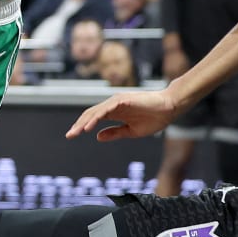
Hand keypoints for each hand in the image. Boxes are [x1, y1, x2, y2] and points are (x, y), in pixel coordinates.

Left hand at [66, 86, 181, 141]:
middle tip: (69, 136)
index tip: (72, 136)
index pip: (93, 118)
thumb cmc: (153, 118)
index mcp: (114, 112)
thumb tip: (97, 136)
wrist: (169, 109)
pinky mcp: (123, 100)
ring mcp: (117, 101)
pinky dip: (96, 118)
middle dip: (78, 125)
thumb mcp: (131, 131)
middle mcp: (113, 105)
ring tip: (76, 132)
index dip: (81, 126)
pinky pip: (106, 109)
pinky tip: (88, 127)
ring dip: (84, 122)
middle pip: (90, 114)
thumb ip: (114, 133)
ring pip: (96, 112)